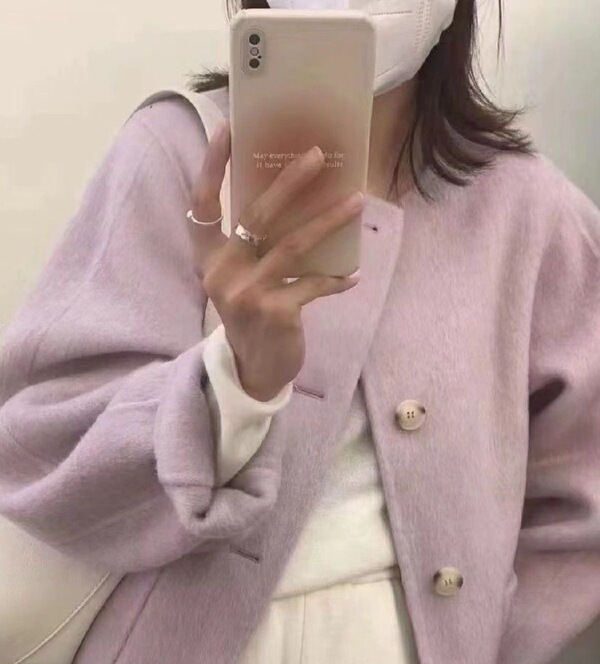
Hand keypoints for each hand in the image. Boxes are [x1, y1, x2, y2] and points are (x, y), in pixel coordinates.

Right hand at [190, 121, 364, 400]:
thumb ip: (252, 246)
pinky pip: (312, 286)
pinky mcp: (275, 313)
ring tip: (358, 200)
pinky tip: (354, 275)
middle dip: (288, 182)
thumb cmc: (250, 314)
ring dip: (328, 221)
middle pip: (255, 216)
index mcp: (208, 259)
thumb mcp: (240, 278)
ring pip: (292, 246)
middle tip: (316, 154)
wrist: (254, 368)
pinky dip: (335, 280)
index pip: (202, 205)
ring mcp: (247, 293)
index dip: (210, 167)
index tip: (225, 129)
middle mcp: (221, 273)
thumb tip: (293, 198)